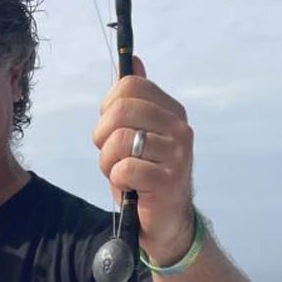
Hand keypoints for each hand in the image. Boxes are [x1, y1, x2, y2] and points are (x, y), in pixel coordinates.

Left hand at [92, 56, 194, 264]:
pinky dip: (117, 180)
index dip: (108, 107)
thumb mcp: (135, 134)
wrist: (163, 221)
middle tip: (110, 154)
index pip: (129, 86)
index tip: (111, 128)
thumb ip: (132, 101)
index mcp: (170, 111)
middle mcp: (179, 128)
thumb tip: (132, 60)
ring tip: (119, 172)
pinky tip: (128, 186)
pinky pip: (124, 169)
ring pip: (119, 140)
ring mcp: (177, 154)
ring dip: (107, 162)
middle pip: (120, 110)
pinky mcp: (168, 181)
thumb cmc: (144, 176)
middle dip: (102, 136)